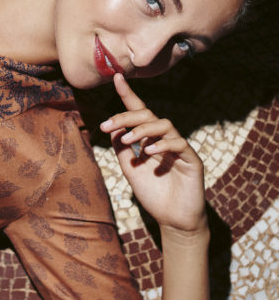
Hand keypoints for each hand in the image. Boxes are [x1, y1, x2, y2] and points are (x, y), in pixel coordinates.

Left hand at [100, 74, 206, 234]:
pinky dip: (162, 144)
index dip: (128, 95)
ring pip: (164, 124)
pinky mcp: (192, 159)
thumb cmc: (154, 195)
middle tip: (108, 125)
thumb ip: (122, 149)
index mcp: (150, 139)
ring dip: (142, 129)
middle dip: (127, 116)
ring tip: (128, 141)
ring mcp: (179, 147)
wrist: (173, 221)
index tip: (117, 78)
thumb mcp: (131, 170)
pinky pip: (178, 143)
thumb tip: (112, 128)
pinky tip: (148, 152)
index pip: (140, 112)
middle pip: (148, 114)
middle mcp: (165, 139)